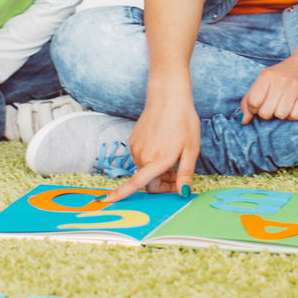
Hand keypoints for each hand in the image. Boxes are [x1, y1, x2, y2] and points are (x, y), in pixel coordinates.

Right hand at [102, 86, 199, 203]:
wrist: (168, 97)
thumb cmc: (183, 122)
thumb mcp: (191, 149)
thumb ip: (185, 174)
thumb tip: (183, 193)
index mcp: (157, 160)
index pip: (135, 183)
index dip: (120, 194)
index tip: (106, 201)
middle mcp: (142, 156)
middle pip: (148, 182)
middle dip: (163, 184)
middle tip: (179, 176)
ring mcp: (136, 147)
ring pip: (145, 170)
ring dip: (158, 172)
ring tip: (174, 158)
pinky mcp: (133, 140)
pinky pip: (142, 158)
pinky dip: (152, 160)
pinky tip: (164, 148)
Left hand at [239, 53, 297, 122]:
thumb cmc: (282, 75)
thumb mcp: (263, 81)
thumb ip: (249, 100)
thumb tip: (243, 121)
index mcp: (266, 76)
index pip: (252, 102)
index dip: (254, 108)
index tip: (261, 103)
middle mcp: (280, 81)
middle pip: (265, 113)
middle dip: (268, 113)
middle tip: (274, 104)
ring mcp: (294, 88)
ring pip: (280, 116)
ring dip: (282, 114)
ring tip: (285, 104)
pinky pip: (295, 116)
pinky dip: (293, 115)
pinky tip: (294, 106)